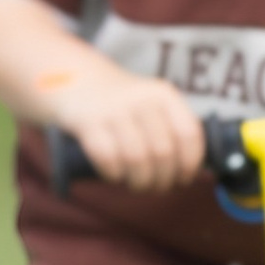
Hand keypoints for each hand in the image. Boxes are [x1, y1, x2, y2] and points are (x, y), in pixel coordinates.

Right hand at [46, 56, 204, 190]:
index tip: (183, 179)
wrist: (73, 77)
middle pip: (164, 154)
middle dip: (162, 180)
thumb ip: (170, 129)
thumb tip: (190, 171)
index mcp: (163, 95)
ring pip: (138, 160)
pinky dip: (113, 174)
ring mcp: (114, 109)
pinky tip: (114, 174)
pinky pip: (108, 159)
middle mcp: (141, 99)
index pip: (189, 134)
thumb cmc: (120, 104)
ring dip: (139, 182)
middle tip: (155, 187)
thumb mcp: (150, 104)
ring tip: (136, 184)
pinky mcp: (88, 121)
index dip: (190, 164)